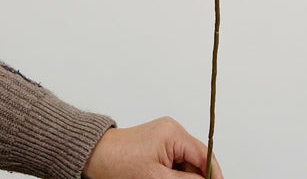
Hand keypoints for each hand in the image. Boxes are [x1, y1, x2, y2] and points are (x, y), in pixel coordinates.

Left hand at [82, 117, 223, 178]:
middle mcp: (172, 132)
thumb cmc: (118, 163)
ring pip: (184, 164)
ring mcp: (164, 139)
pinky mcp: (157, 147)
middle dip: (195, 177)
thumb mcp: (155, 178)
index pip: (204, 154)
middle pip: (195, 160)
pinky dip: (174, 176)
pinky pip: (174, 163)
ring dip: (184, 178)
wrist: (93, 157)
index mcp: (174, 133)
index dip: (213, 173)